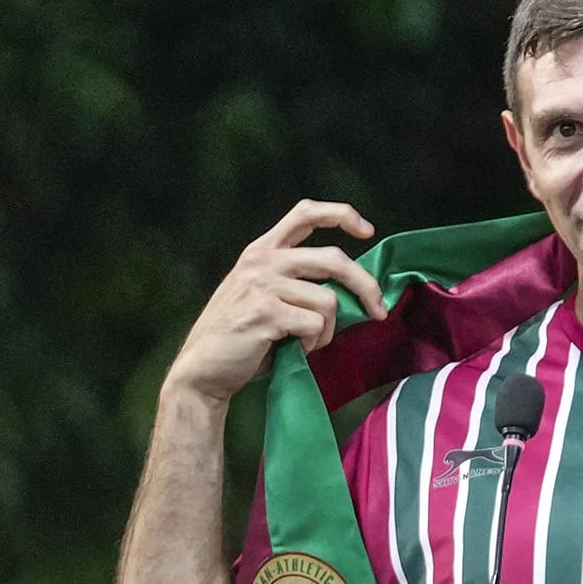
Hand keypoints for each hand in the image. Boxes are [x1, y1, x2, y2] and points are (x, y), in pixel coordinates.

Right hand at [164, 200, 386, 405]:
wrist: (203, 370)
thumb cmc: (242, 336)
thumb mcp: (265, 295)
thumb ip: (298, 281)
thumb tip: (352, 289)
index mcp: (262, 250)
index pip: (305, 213)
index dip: (341, 215)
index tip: (367, 230)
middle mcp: (262, 261)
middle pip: (334, 258)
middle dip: (366, 286)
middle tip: (379, 311)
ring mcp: (262, 285)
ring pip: (328, 299)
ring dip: (329, 329)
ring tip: (309, 342)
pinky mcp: (266, 312)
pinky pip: (315, 324)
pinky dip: (315, 343)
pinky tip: (297, 351)